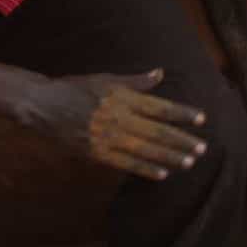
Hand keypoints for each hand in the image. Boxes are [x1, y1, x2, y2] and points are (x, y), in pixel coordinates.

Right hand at [16, 70, 209, 181]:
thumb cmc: (75, 88)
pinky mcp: (98, 153)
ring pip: (146, 150)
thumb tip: (160, 73)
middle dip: (182, 140)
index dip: (182, 114)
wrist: (44, 105)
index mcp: (123, 97)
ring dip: (169, 156)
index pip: (160, 107)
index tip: (201, 119)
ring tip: (189, 162)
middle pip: (157, 131)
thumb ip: (135, 81)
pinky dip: (146, 169)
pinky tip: (162, 174)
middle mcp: (119, 118)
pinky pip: (126, 164)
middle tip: (202, 148)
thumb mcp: (106, 78)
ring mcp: (108, 137)